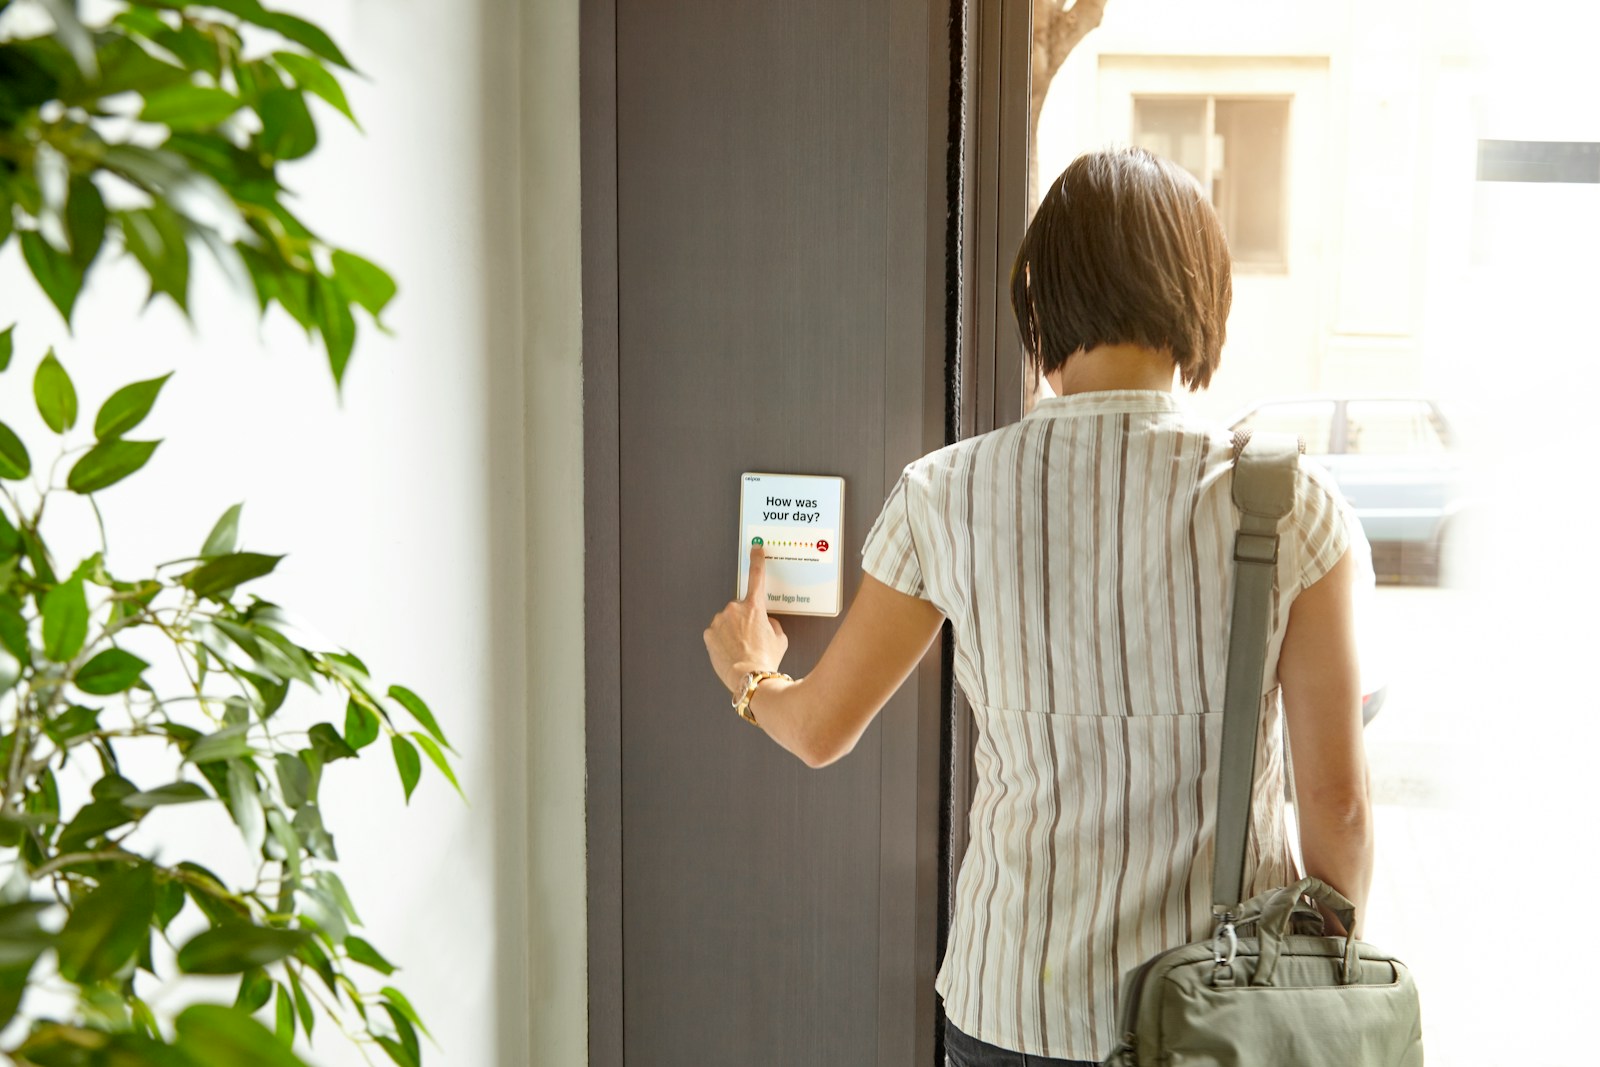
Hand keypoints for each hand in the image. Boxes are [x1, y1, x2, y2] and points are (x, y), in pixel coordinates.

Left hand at [704, 545, 788, 692]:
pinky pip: (717, 632)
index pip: (757, 577)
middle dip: (745, 619)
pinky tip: (730, 651)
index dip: (757, 560)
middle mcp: (735, 609)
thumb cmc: (765, 659)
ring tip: (741, 648)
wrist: (749, 677)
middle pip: (740, 608)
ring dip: (733, 630)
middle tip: (752, 638)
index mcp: (755, 607)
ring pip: (727, 621)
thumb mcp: (780, 638)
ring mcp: (720, 621)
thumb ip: (772, 623)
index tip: (756, 549)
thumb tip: (765, 622)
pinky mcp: (709, 633)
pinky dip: (722, 639)